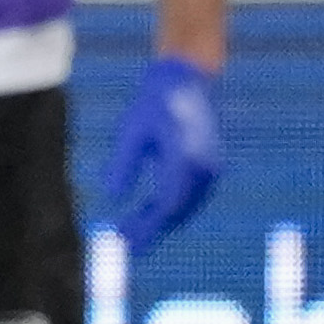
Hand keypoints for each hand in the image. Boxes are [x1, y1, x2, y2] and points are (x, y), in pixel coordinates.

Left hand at [102, 53, 223, 249]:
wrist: (187, 79)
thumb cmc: (154, 102)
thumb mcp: (131, 130)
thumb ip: (123, 163)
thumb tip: (112, 196)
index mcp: (186, 159)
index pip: (167, 205)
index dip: (146, 225)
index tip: (123, 239)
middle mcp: (205, 167)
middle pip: (179, 210)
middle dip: (152, 229)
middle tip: (124, 244)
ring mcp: (211, 168)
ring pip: (186, 205)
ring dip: (161, 221)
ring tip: (131, 232)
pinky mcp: (208, 166)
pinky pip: (189, 195)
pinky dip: (169, 207)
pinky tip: (148, 213)